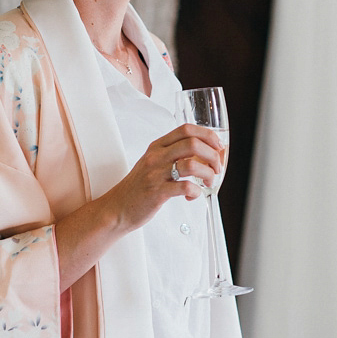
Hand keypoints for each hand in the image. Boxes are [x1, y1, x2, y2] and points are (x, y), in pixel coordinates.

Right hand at [104, 123, 224, 231]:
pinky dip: (196, 192)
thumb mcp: (154, 163)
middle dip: (213, 155)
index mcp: (158, 146)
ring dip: (208, 174)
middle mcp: (156, 156)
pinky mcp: (157, 192)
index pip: (186, 129)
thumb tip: (205, 154)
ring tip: (209, 182)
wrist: (117, 208)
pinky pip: (184, 187)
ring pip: (192, 164)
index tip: (218, 146)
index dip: (207, 135)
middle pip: (193, 143)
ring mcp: (156, 174)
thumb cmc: (139, 186)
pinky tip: (193, 195)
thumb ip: (174, 155)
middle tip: (217, 168)